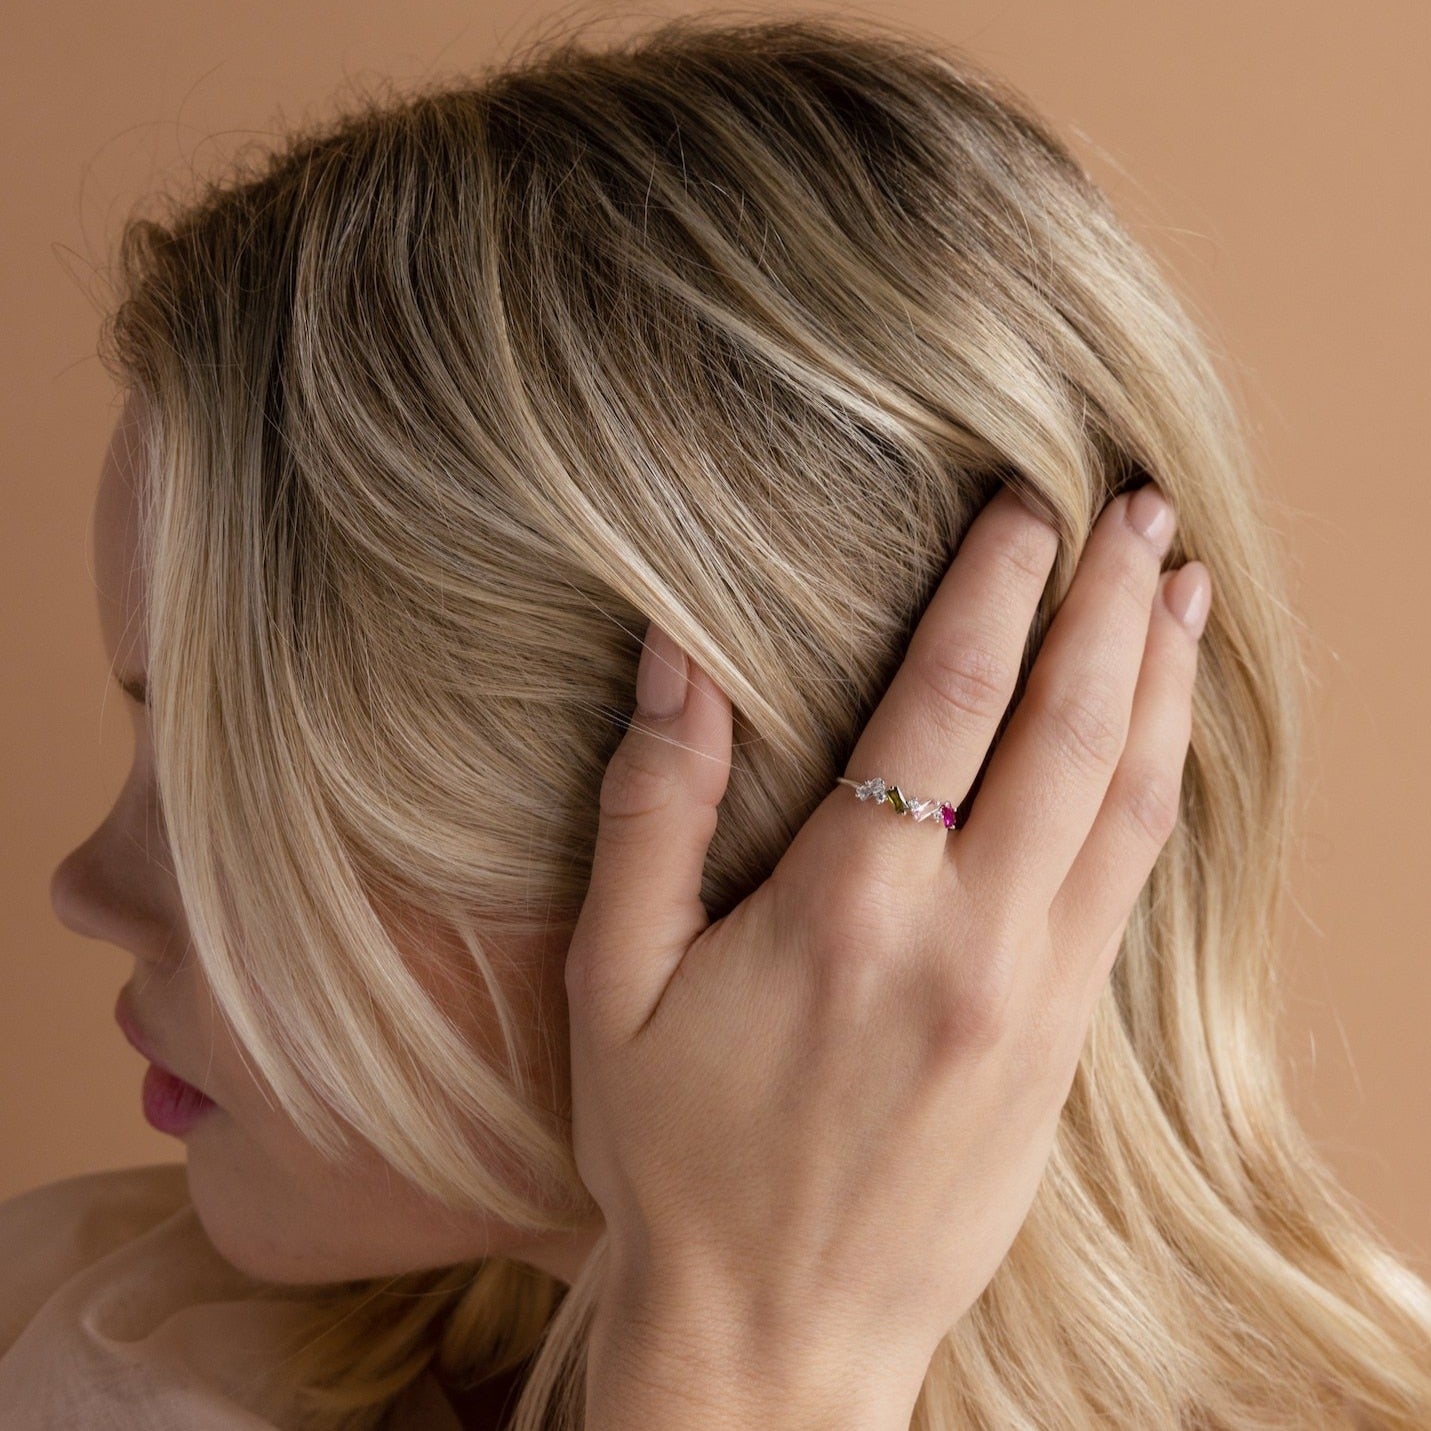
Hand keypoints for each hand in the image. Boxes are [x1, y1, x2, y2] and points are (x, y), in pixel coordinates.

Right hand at [567, 482, 1209, 1421]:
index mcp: (852, 912)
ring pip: (1130, 804)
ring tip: (1180, 588)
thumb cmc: (678, 1158)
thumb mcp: (617, 982)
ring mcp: (1037, 998)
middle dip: (1110, 602)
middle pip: (1070, 731)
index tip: (1027, 503)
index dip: (996, 586)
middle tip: (1139, 502)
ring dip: (1162, 682)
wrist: (778, 1338)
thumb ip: (652, 807)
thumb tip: (674, 657)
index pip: (948, 701)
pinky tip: (1162, 732)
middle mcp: (970, 942)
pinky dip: (1157, 785)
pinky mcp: (1065, 1046)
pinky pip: (1133, 884)